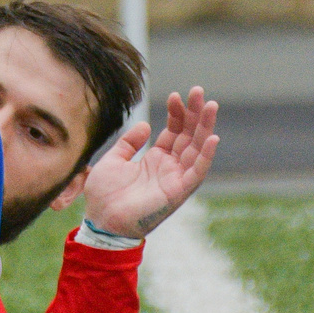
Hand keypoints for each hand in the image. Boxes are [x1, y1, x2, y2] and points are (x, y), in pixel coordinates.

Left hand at [79, 87, 218, 240]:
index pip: (173, 131)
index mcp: (155, 159)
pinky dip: (205, 156)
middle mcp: (169, 167)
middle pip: (188, 135)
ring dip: (204, 127)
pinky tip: (212, 137)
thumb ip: (129, 143)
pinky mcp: (177, 191)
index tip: (176, 95)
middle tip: (198, 91)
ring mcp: (175, 178)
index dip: (176, 113)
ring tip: (210, 105)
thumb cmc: (104, 195)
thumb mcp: (113, 160)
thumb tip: (145, 125)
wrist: (101, 221)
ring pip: (196, 149)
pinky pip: (196, 172)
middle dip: (194, 113)